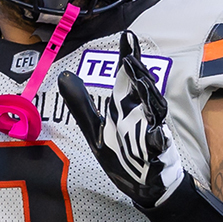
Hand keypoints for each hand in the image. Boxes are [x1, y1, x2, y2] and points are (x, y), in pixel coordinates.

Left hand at [58, 30, 185, 209]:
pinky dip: (157, 138)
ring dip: (148, 99)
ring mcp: (151, 133)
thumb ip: (81, 104)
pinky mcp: (158, 154)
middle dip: (137, 75)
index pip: (125, 78)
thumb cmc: (121, 152)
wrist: (145, 184)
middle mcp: (140, 115)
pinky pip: (158, 144)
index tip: (127, 37)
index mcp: (125, 106)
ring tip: (141, 84)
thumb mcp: (94, 129)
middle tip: (130, 59)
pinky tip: (155, 132)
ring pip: (152, 112)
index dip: (128, 58)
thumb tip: (64, 76)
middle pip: (141, 90)